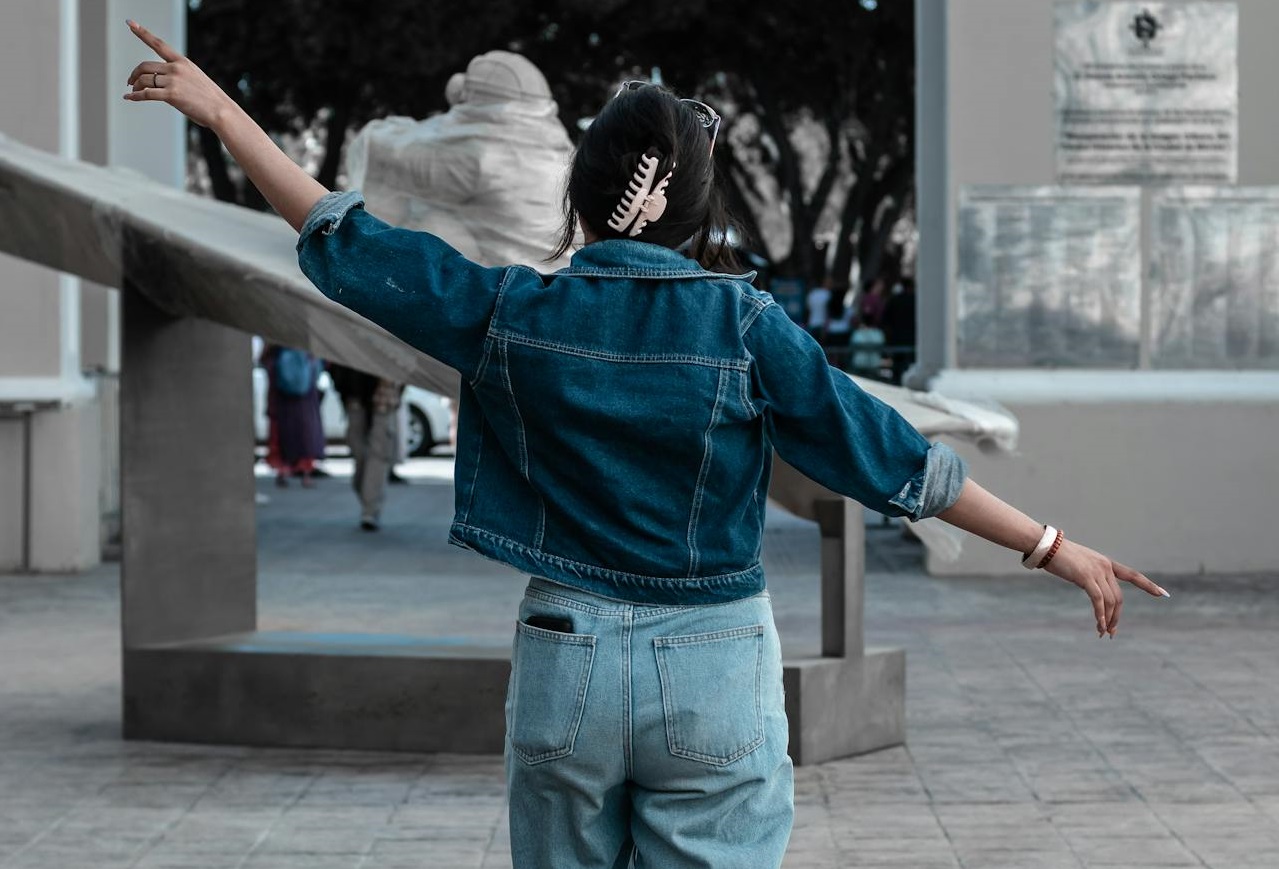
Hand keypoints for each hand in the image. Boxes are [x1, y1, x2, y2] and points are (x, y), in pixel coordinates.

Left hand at [122, 20, 236, 129]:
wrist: (221, 111)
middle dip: (134, 74)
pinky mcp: (171, 95)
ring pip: (144, 80)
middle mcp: (176, 68)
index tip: (130, 24)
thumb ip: (178, 76)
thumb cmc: (210, 99)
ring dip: (135, 86)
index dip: (142, 33)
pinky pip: (146, 94)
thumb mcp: (195, 79)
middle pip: (145, 66)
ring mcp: (173, 81)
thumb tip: (161, 83)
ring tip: (133, 92)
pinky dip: (135, 96)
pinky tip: (129, 98)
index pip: (158, 44)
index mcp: (182, 62)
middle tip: (130, 81)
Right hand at [1044, 538, 1168, 637]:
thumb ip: (1089, 575)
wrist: (1047, 546)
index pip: (1132, 575)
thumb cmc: (1058, 555)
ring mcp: (1096, 572)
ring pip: (1110, 601)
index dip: (1148, 585)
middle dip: (1116, 617)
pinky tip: (1099, 624)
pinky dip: (1100, 614)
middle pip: (1118, 597)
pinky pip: (1098, 600)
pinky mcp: (1086, 577)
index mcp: (1106, 563)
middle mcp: (1105, 567)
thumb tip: (1091, 588)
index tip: (1163, 594)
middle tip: (1111, 632)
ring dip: (1108, 619)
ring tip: (1103, 632)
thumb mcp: (1080, 565)